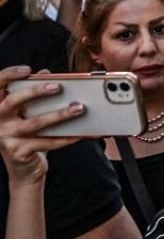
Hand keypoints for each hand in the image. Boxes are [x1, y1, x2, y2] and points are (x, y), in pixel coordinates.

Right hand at [0, 66, 85, 185]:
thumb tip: (47, 73)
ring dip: (59, 114)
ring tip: (79, 108)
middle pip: (12, 102)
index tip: (27, 70)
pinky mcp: (19, 151)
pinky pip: (47, 142)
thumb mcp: (26, 113)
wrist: (23, 168)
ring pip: (35, 123)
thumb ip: (33, 94)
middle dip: (35, 92)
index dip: (9, 75)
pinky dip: (67, 137)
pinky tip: (82, 132)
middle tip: (57, 86)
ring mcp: (6, 137)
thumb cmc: (27, 134)